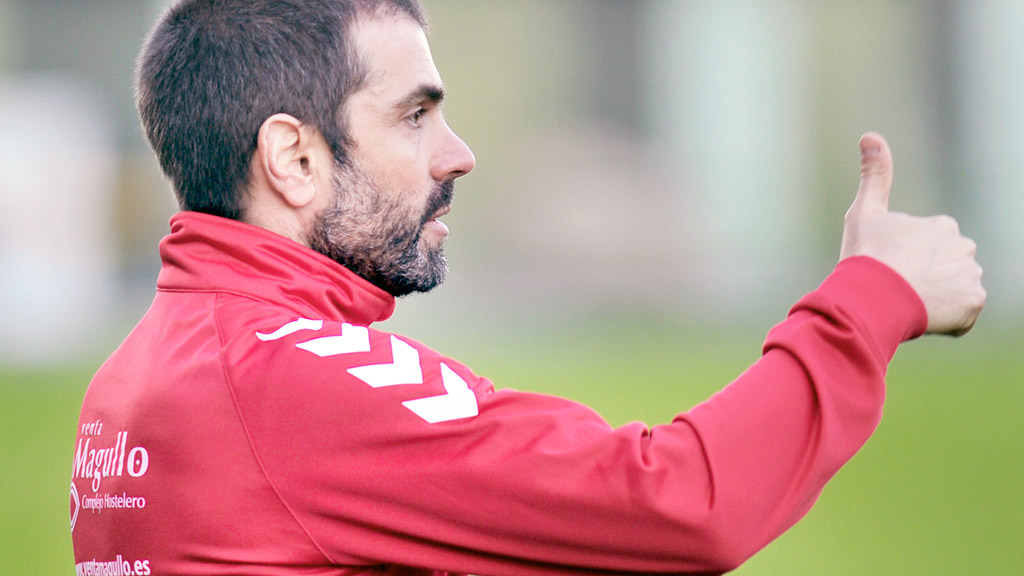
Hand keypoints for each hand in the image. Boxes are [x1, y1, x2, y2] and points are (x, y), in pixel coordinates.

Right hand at [840, 132, 984, 335]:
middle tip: (897, 287)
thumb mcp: (864, 213)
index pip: (928, 248)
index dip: (905, 261)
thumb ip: (874, 175)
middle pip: (945, 268)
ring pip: (954, 291)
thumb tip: (870, 135)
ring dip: (936, 299)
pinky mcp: (974, 303)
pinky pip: (962, 315)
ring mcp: (971, 276)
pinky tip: (922, 316)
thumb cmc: (866, 255)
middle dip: (926, 278)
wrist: (873, 297)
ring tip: (908, 303)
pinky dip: (946, 319)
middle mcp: (964, 247)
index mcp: (942, 225)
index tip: (888, 268)